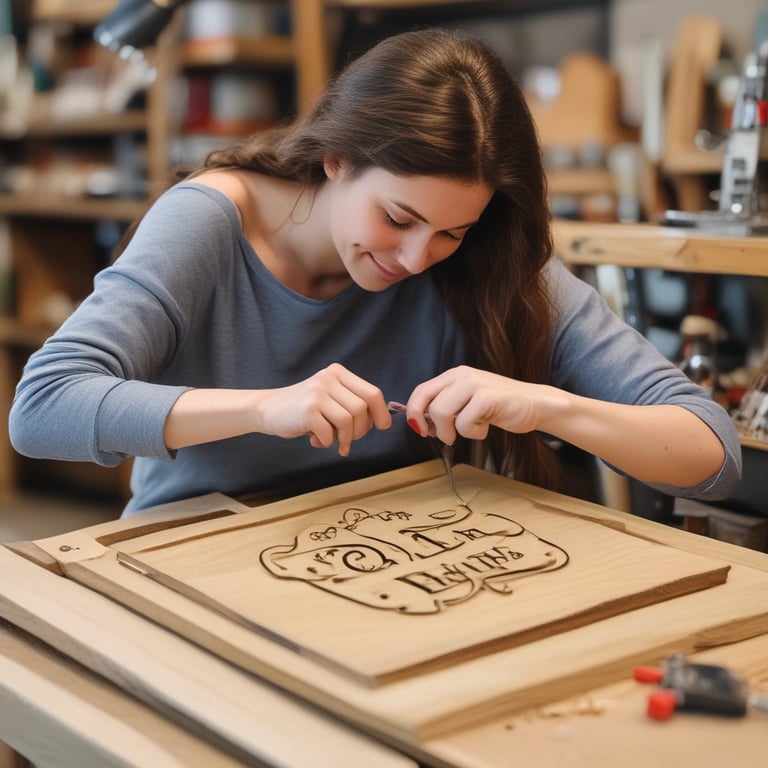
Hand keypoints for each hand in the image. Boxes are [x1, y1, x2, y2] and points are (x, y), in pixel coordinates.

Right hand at [255, 363, 391, 455]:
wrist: (267, 410)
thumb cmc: (305, 410)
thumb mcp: (331, 398)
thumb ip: (352, 404)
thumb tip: (383, 421)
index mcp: (338, 373)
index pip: (372, 393)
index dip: (381, 413)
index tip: (382, 426)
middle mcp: (328, 378)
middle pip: (361, 409)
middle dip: (359, 431)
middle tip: (347, 440)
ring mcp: (317, 392)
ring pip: (348, 421)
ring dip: (343, 439)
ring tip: (330, 441)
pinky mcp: (307, 409)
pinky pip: (329, 433)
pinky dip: (325, 443)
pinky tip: (315, 440)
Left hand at [405, 366, 542, 444]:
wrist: (535, 405)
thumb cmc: (500, 407)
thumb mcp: (467, 403)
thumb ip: (445, 407)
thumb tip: (419, 423)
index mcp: (454, 375)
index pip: (421, 391)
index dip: (414, 412)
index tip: (421, 429)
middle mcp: (462, 375)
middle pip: (428, 404)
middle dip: (433, 427)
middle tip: (447, 436)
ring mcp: (475, 384)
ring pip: (442, 413)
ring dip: (452, 432)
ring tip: (471, 430)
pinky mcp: (487, 397)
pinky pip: (464, 423)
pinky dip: (473, 433)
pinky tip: (486, 427)